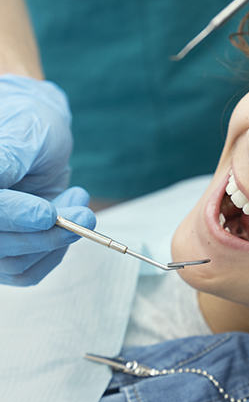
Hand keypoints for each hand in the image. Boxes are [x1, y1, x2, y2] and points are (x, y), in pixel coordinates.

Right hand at [0, 74, 94, 285]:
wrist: (41, 137)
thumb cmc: (33, 129)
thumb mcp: (26, 137)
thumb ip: (10, 161)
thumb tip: (0, 184)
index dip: (14, 215)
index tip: (48, 214)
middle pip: (0, 245)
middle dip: (49, 234)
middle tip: (87, 215)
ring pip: (15, 262)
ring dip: (58, 241)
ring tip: (80, 203)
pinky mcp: (7, 250)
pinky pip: (26, 272)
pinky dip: (55, 254)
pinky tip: (71, 223)